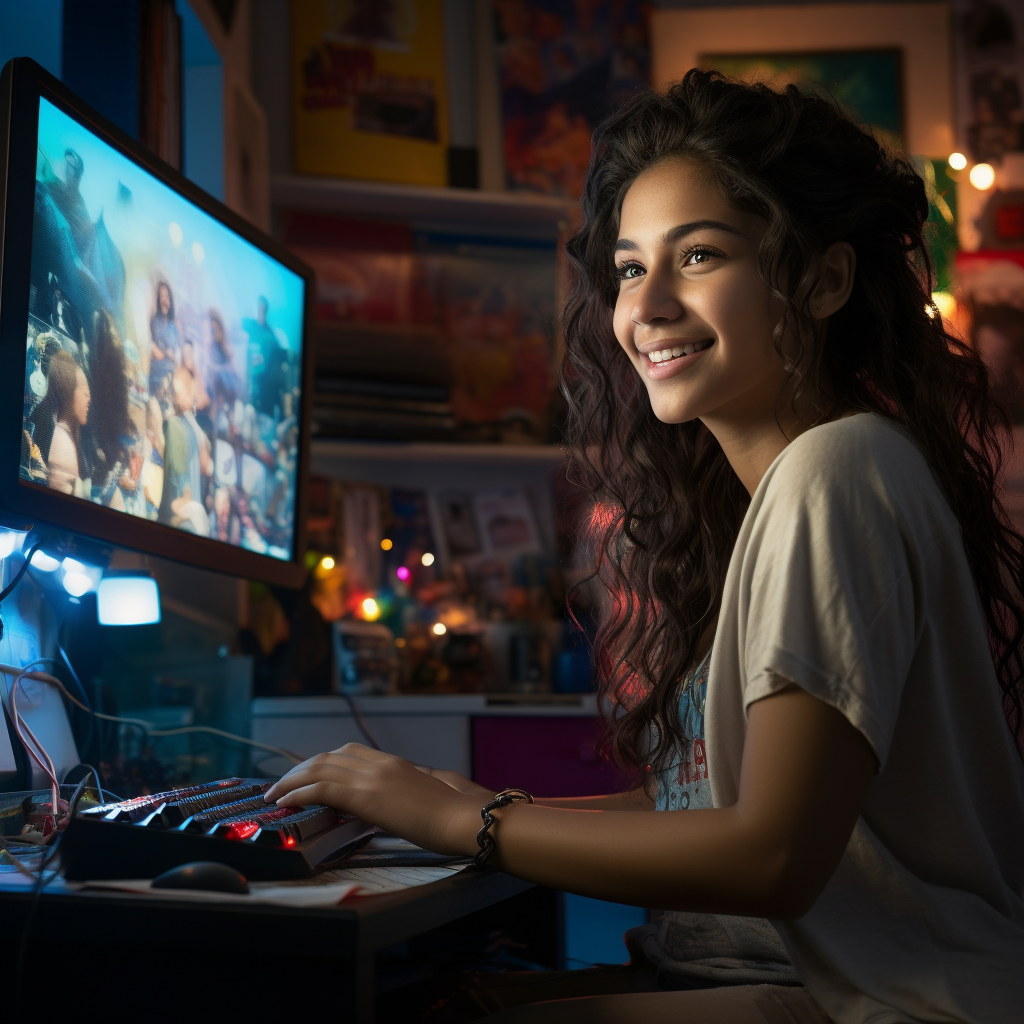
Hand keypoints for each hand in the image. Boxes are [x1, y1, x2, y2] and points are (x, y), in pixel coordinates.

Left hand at [264, 743, 480, 856]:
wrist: (464, 818)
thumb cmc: (454, 815)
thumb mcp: (429, 796)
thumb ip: (409, 792)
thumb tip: (399, 803)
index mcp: (395, 764)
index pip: (349, 752)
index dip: (323, 761)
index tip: (307, 774)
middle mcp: (380, 764)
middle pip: (329, 756)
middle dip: (301, 769)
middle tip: (283, 785)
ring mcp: (373, 777)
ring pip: (320, 768)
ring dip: (292, 780)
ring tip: (275, 793)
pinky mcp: (367, 796)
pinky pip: (322, 789)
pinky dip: (298, 793)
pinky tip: (285, 802)